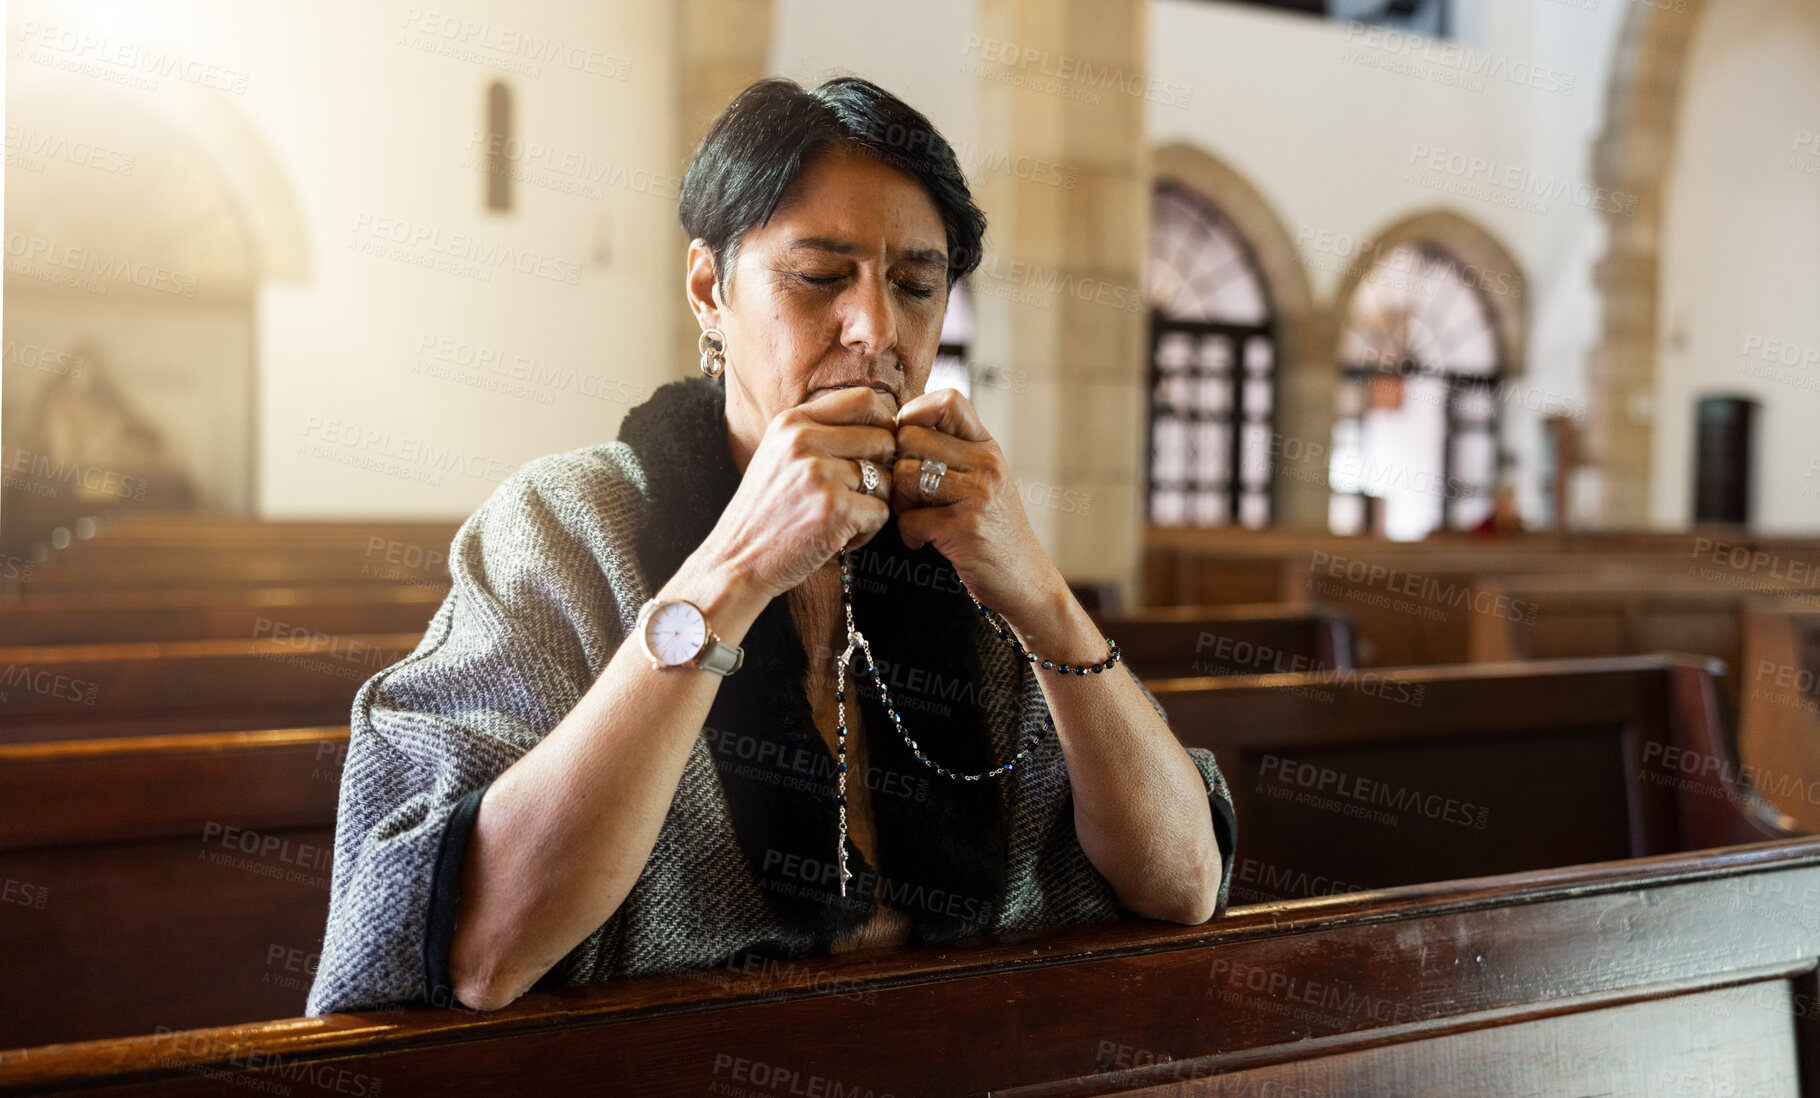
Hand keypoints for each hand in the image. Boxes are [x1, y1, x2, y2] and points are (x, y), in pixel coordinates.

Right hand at [696, 387, 898, 603]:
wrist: (736, 561)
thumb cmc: (764, 514)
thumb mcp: (779, 456)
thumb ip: (820, 433)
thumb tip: (883, 422)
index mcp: (792, 422)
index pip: (863, 399)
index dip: (884, 423)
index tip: (878, 448)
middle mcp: (804, 441)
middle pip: (883, 439)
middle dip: (882, 470)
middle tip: (857, 495)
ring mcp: (819, 474)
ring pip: (887, 480)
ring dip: (873, 505)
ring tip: (841, 520)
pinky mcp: (834, 509)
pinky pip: (881, 513)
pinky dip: (867, 531)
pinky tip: (838, 537)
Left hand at [889, 388, 1068, 624]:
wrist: (1026, 579)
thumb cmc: (994, 529)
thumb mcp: (985, 478)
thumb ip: (953, 451)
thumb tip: (899, 426)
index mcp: (987, 447)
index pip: (947, 399)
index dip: (914, 413)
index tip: (909, 445)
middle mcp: (986, 464)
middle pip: (910, 438)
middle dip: (897, 466)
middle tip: (908, 493)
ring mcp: (977, 495)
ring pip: (905, 475)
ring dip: (900, 502)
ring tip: (915, 517)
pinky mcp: (964, 529)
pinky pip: (910, 518)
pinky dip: (908, 534)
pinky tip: (922, 541)